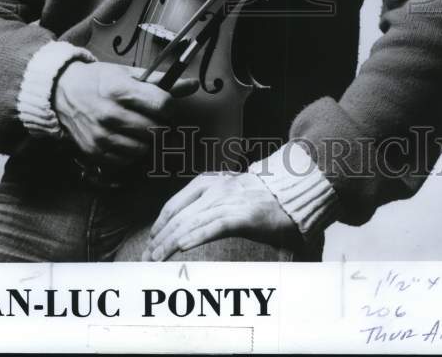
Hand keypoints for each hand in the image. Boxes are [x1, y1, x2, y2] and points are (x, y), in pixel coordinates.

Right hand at [53, 61, 196, 166]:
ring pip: (144, 149)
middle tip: (155, 119)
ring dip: (148, 141)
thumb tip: (193, 85)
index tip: (165, 106)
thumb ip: (161, 82)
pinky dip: (132, 153)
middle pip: (156, 130)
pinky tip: (126, 139)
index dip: (169, 107)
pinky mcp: (94, 152)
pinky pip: (127, 161)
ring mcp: (101, 136)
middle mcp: (110, 114)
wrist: (62, 92)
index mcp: (120, 90)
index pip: (162, 105)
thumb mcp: (129, 73)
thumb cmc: (100, 80)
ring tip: (140, 129)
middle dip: (161, 126)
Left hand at [142, 172, 297, 260]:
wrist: (295, 192)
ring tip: (156, 260)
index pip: (176, 204)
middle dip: (160, 239)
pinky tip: (182, 247)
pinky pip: (214, 226)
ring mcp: (230, 200)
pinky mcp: (244, 214)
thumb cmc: (264, 199)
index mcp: (211, 182)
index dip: (160, 224)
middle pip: (179, 216)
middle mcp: (217, 189)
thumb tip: (190, 229)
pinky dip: (196, 236)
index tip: (151, 242)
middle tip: (147, 259)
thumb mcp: (232, 195)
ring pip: (191, 222)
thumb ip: (212, 208)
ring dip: (170, 243)